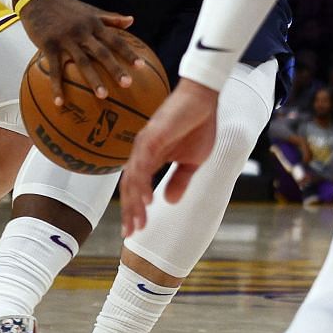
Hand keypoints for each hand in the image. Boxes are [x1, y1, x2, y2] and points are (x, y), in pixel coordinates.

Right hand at [17, 0, 140, 104]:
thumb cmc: (65, 6)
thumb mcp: (89, 10)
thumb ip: (110, 17)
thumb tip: (132, 20)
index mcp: (93, 23)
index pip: (114, 40)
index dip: (128, 53)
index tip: (141, 66)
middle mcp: (82, 31)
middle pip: (102, 52)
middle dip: (115, 68)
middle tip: (128, 84)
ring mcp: (66, 39)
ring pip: (82, 62)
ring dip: (93, 80)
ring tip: (103, 96)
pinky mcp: (49, 45)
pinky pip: (54, 69)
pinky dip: (57, 86)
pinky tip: (60, 102)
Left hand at [120, 80, 219, 234]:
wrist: (204, 99)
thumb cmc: (198, 125)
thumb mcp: (191, 161)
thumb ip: (179, 180)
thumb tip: (169, 202)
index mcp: (149, 157)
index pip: (135, 187)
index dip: (133, 209)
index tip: (133, 231)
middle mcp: (142, 152)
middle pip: (129, 186)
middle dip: (129, 211)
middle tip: (130, 233)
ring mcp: (145, 144)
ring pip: (133, 178)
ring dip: (134, 202)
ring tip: (138, 223)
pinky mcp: (153, 136)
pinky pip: (143, 163)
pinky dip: (142, 183)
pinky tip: (146, 199)